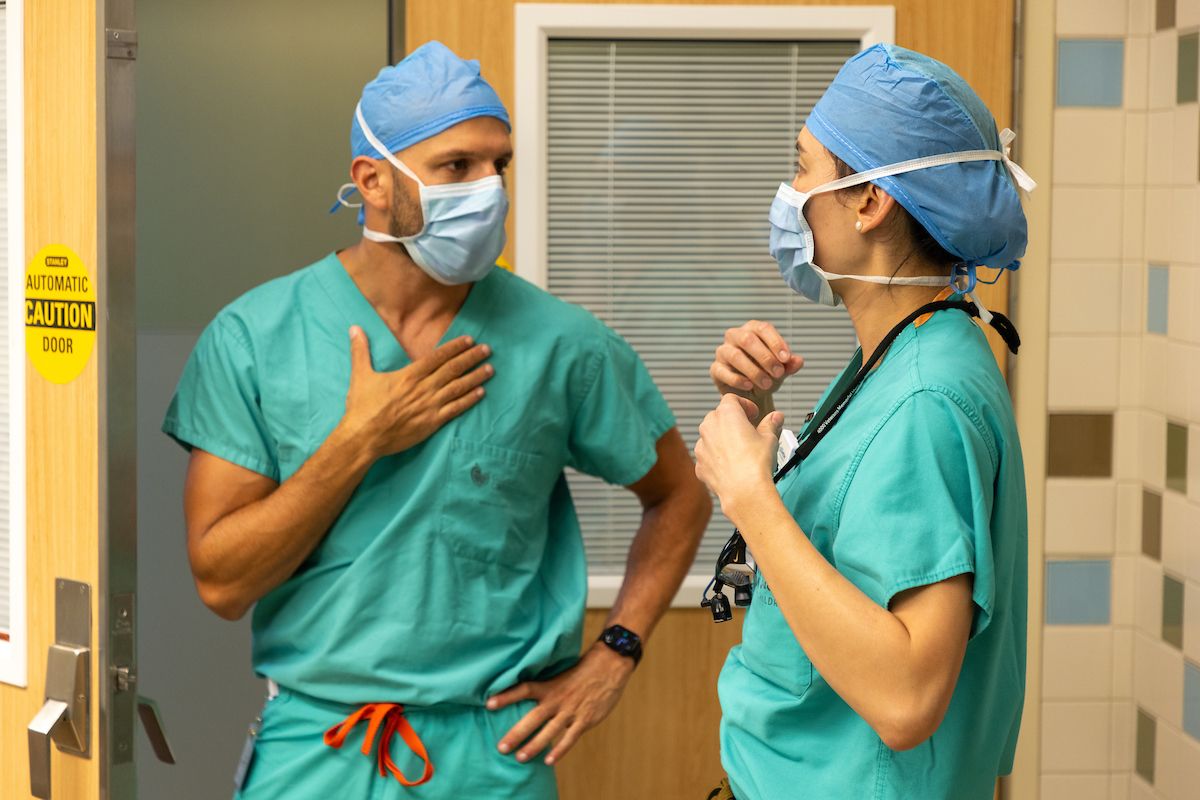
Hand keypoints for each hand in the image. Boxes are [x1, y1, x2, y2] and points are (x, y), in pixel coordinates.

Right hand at [341, 326, 493, 458]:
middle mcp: (423, 388)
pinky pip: (456, 409)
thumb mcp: (360, 375)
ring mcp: (429, 406)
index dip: (455, 347)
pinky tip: (481, 393)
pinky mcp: (432, 422)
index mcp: (409, 375)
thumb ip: (361, 351)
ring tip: (490, 369)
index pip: (437, 357)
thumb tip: (354, 328)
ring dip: (475, 377)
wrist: (364, 437)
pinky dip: (469, 400)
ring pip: (458, 387)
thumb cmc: (361, 407)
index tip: (469, 340)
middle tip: (487, 350)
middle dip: (471, 358)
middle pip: (453, 369)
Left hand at [487, 643, 634, 765]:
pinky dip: (560, 750)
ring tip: (520, 758)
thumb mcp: (560, 674)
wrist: (609, 666)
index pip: (523, 690)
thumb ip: (546, 688)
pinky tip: (549, 761)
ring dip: (534, 746)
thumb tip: (527, 696)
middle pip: (533, 718)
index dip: (506, 696)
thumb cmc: (582, 670)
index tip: (489, 704)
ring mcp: (571, 711)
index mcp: (549, 686)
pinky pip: (570, 738)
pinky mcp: (585, 720)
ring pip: (549, 732)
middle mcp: (557, 699)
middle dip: (516, 734)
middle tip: (501, 747)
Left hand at [695, 394, 782, 519]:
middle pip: (718, 415)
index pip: (731, 399)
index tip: (753, 414)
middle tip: (747, 430)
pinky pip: (708, 455)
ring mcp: (702, 446)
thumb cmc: (755, 463)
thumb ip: (771, 423)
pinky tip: (731, 465)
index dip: (744, 404)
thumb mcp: (769, 438)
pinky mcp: (699, 464)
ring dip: (722, 438)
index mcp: (726, 414)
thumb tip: (775, 417)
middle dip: (732, 421)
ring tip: (740, 449)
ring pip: (710, 436)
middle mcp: (709, 427)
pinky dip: (717, 457)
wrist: (744, 490)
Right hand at [710, 320, 804, 407]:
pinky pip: (723, 371)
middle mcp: (735, 336)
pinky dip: (737, 379)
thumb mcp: (781, 370)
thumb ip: (789, 365)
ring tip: (767, 384)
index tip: (787, 359)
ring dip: (754, 370)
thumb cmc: (766, 375)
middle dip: (765, 357)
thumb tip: (798, 361)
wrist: (751, 395)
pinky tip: (749, 386)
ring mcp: (723, 351)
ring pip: (735, 355)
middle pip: (747, 339)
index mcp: (753, 329)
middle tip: (779, 373)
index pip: (763, 328)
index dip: (776, 342)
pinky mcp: (715, 369)